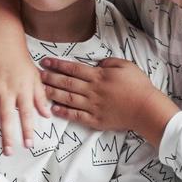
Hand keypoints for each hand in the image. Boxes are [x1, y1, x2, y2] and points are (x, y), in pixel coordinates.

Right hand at [0, 41, 51, 155]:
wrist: (2, 41)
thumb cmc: (21, 61)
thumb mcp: (35, 77)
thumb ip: (40, 97)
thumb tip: (47, 115)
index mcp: (22, 88)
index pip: (26, 113)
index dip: (27, 130)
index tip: (28, 145)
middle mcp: (6, 89)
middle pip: (6, 117)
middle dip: (7, 136)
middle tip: (8, 152)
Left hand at [40, 58, 179, 143]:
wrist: (146, 109)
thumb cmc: (138, 86)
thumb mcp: (125, 66)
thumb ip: (108, 62)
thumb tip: (96, 63)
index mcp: (99, 76)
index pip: (73, 69)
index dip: (57, 64)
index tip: (45, 61)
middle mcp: (92, 91)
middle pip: (66, 83)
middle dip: (49, 78)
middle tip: (35, 75)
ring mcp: (92, 106)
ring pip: (67, 99)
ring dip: (52, 94)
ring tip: (39, 91)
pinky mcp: (95, 120)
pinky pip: (76, 116)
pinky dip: (64, 113)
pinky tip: (54, 110)